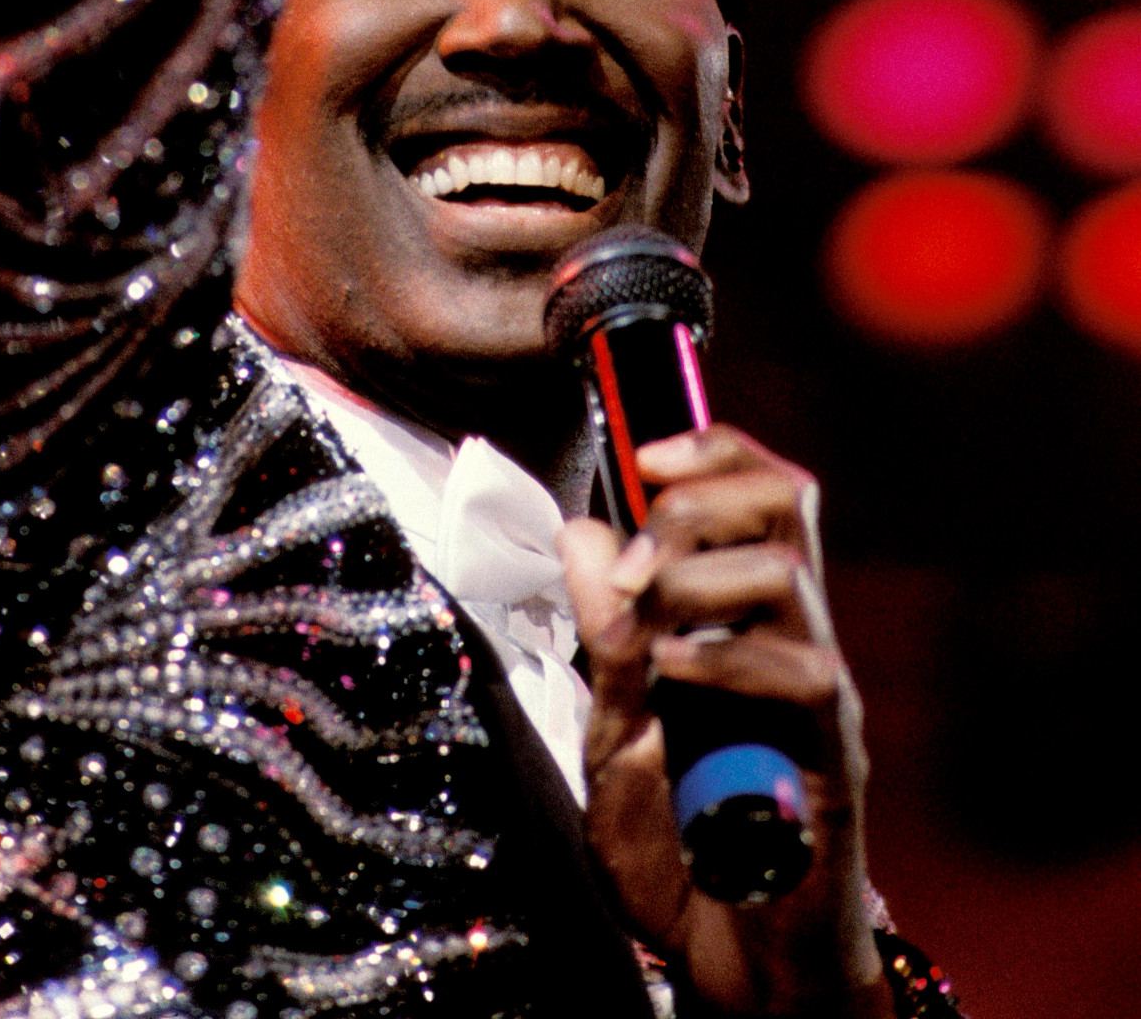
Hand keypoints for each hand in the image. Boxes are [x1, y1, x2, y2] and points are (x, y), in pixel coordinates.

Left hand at [560, 427, 891, 1016]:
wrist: (728, 967)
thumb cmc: (680, 851)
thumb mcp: (614, 731)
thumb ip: (605, 636)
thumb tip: (584, 530)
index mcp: (746, 621)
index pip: (761, 489)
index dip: (712, 448)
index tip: (645, 456)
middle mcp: (795, 638)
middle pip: (790, 499)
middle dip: (698, 500)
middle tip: (639, 556)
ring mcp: (821, 694)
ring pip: (789, 572)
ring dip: (696, 576)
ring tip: (645, 627)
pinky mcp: (831, 757)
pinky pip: (802, 672)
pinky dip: (723, 655)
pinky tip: (673, 676)